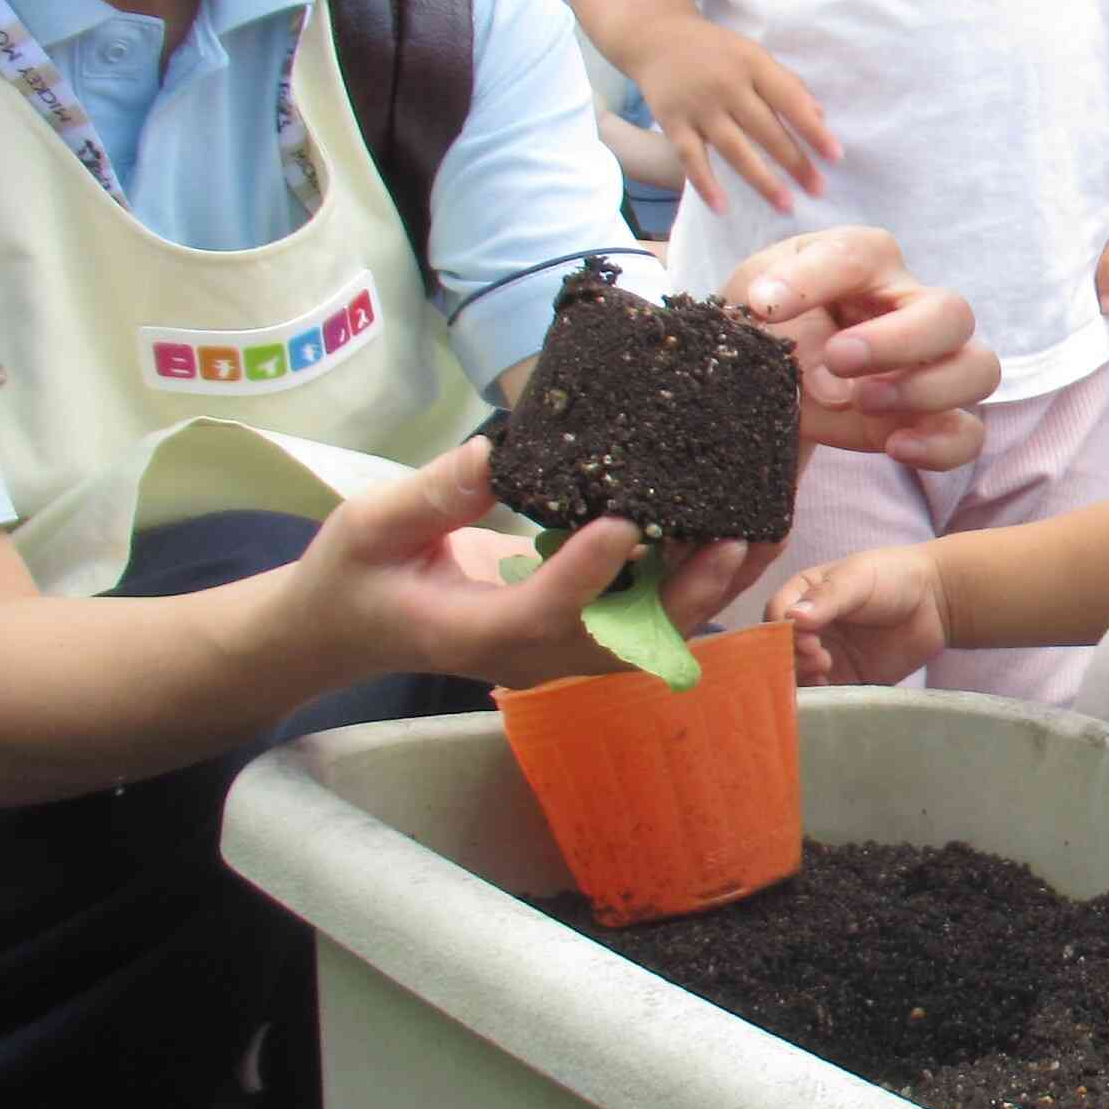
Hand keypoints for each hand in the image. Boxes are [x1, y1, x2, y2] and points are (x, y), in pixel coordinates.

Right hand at [294, 439, 756, 691]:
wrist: (348, 628)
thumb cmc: (354, 576)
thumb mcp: (369, 527)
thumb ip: (428, 498)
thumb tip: (489, 454)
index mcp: (479, 633)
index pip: (546, 610)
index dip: (590, 570)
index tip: (629, 521)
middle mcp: (533, 655)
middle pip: (625, 637)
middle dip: (687, 591)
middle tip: (737, 536)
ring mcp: (560, 652)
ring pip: (650, 633)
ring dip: (707, 587)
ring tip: (759, 530)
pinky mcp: (575, 634)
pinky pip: (645, 617)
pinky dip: (691, 580)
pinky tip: (729, 530)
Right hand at [638, 12, 839, 213]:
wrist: (656, 37)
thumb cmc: (717, 51)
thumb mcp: (754, 56)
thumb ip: (786, 84)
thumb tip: (820, 116)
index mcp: (753, 65)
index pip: (789, 100)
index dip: (813, 130)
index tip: (836, 157)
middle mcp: (727, 85)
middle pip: (766, 130)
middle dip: (795, 163)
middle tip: (819, 190)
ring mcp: (699, 106)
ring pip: (734, 149)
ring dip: (761, 180)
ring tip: (786, 205)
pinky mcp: (673, 123)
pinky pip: (691, 158)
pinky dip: (705, 184)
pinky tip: (722, 208)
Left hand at [725, 226, 1000, 473]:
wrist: (764, 384)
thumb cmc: (768, 327)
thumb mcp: (752, 293)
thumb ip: (770, 289)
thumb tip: (773, 304)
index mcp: (868, 264)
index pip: (861, 255)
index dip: (815, 279)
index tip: (765, 306)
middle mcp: (913, 308)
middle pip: (953, 313)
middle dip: (900, 341)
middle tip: (839, 359)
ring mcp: (931, 366)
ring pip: (980, 369)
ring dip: (927, 389)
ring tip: (864, 401)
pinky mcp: (930, 420)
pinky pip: (969, 434)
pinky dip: (940, 444)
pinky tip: (894, 446)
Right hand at [774, 546, 950, 687]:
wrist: (937, 601)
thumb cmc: (894, 578)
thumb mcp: (857, 578)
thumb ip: (826, 598)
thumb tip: (792, 618)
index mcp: (803, 596)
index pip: (776, 616)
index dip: (783, 631)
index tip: (807, 639)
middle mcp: (808, 628)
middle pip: (781, 650)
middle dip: (792, 658)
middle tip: (821, 658)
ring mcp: (825, 656)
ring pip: (797, 675)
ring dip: (803, 678)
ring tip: (828, 670)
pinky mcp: (846, 680)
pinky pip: (825, 694)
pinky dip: (821, 697)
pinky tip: (832, 690)